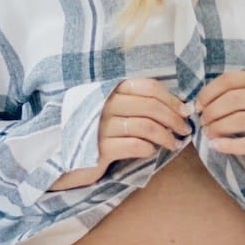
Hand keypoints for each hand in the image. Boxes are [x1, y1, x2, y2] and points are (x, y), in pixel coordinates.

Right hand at [50, 78, 191, 190]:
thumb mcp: (111, 112)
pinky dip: (149, 148)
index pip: (147, 87)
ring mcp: (100, 127)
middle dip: (174, 118)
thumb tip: (176, 108)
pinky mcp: (100, 149)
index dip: (170, 99)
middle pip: (150, 106)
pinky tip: (151, 151)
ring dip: (165, 136)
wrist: (60, 156)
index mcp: (109, 91)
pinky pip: (135, 145)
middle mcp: (104, 105)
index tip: (185, 111)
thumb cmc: (93, 133)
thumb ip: (136, 105)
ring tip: (173, 144)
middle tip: (185, 130)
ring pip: (146, 126)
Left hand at [196, 70, 244, 155]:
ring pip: (240, 121)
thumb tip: (201, 101)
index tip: (197, 105)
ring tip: (209, 133)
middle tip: (203, 121)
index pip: (231, 80)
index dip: (209, 92)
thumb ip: (240, 91)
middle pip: (233, 100)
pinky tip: (216, 145)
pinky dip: (230, 145)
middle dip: (211, 112)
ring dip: (218, 127)